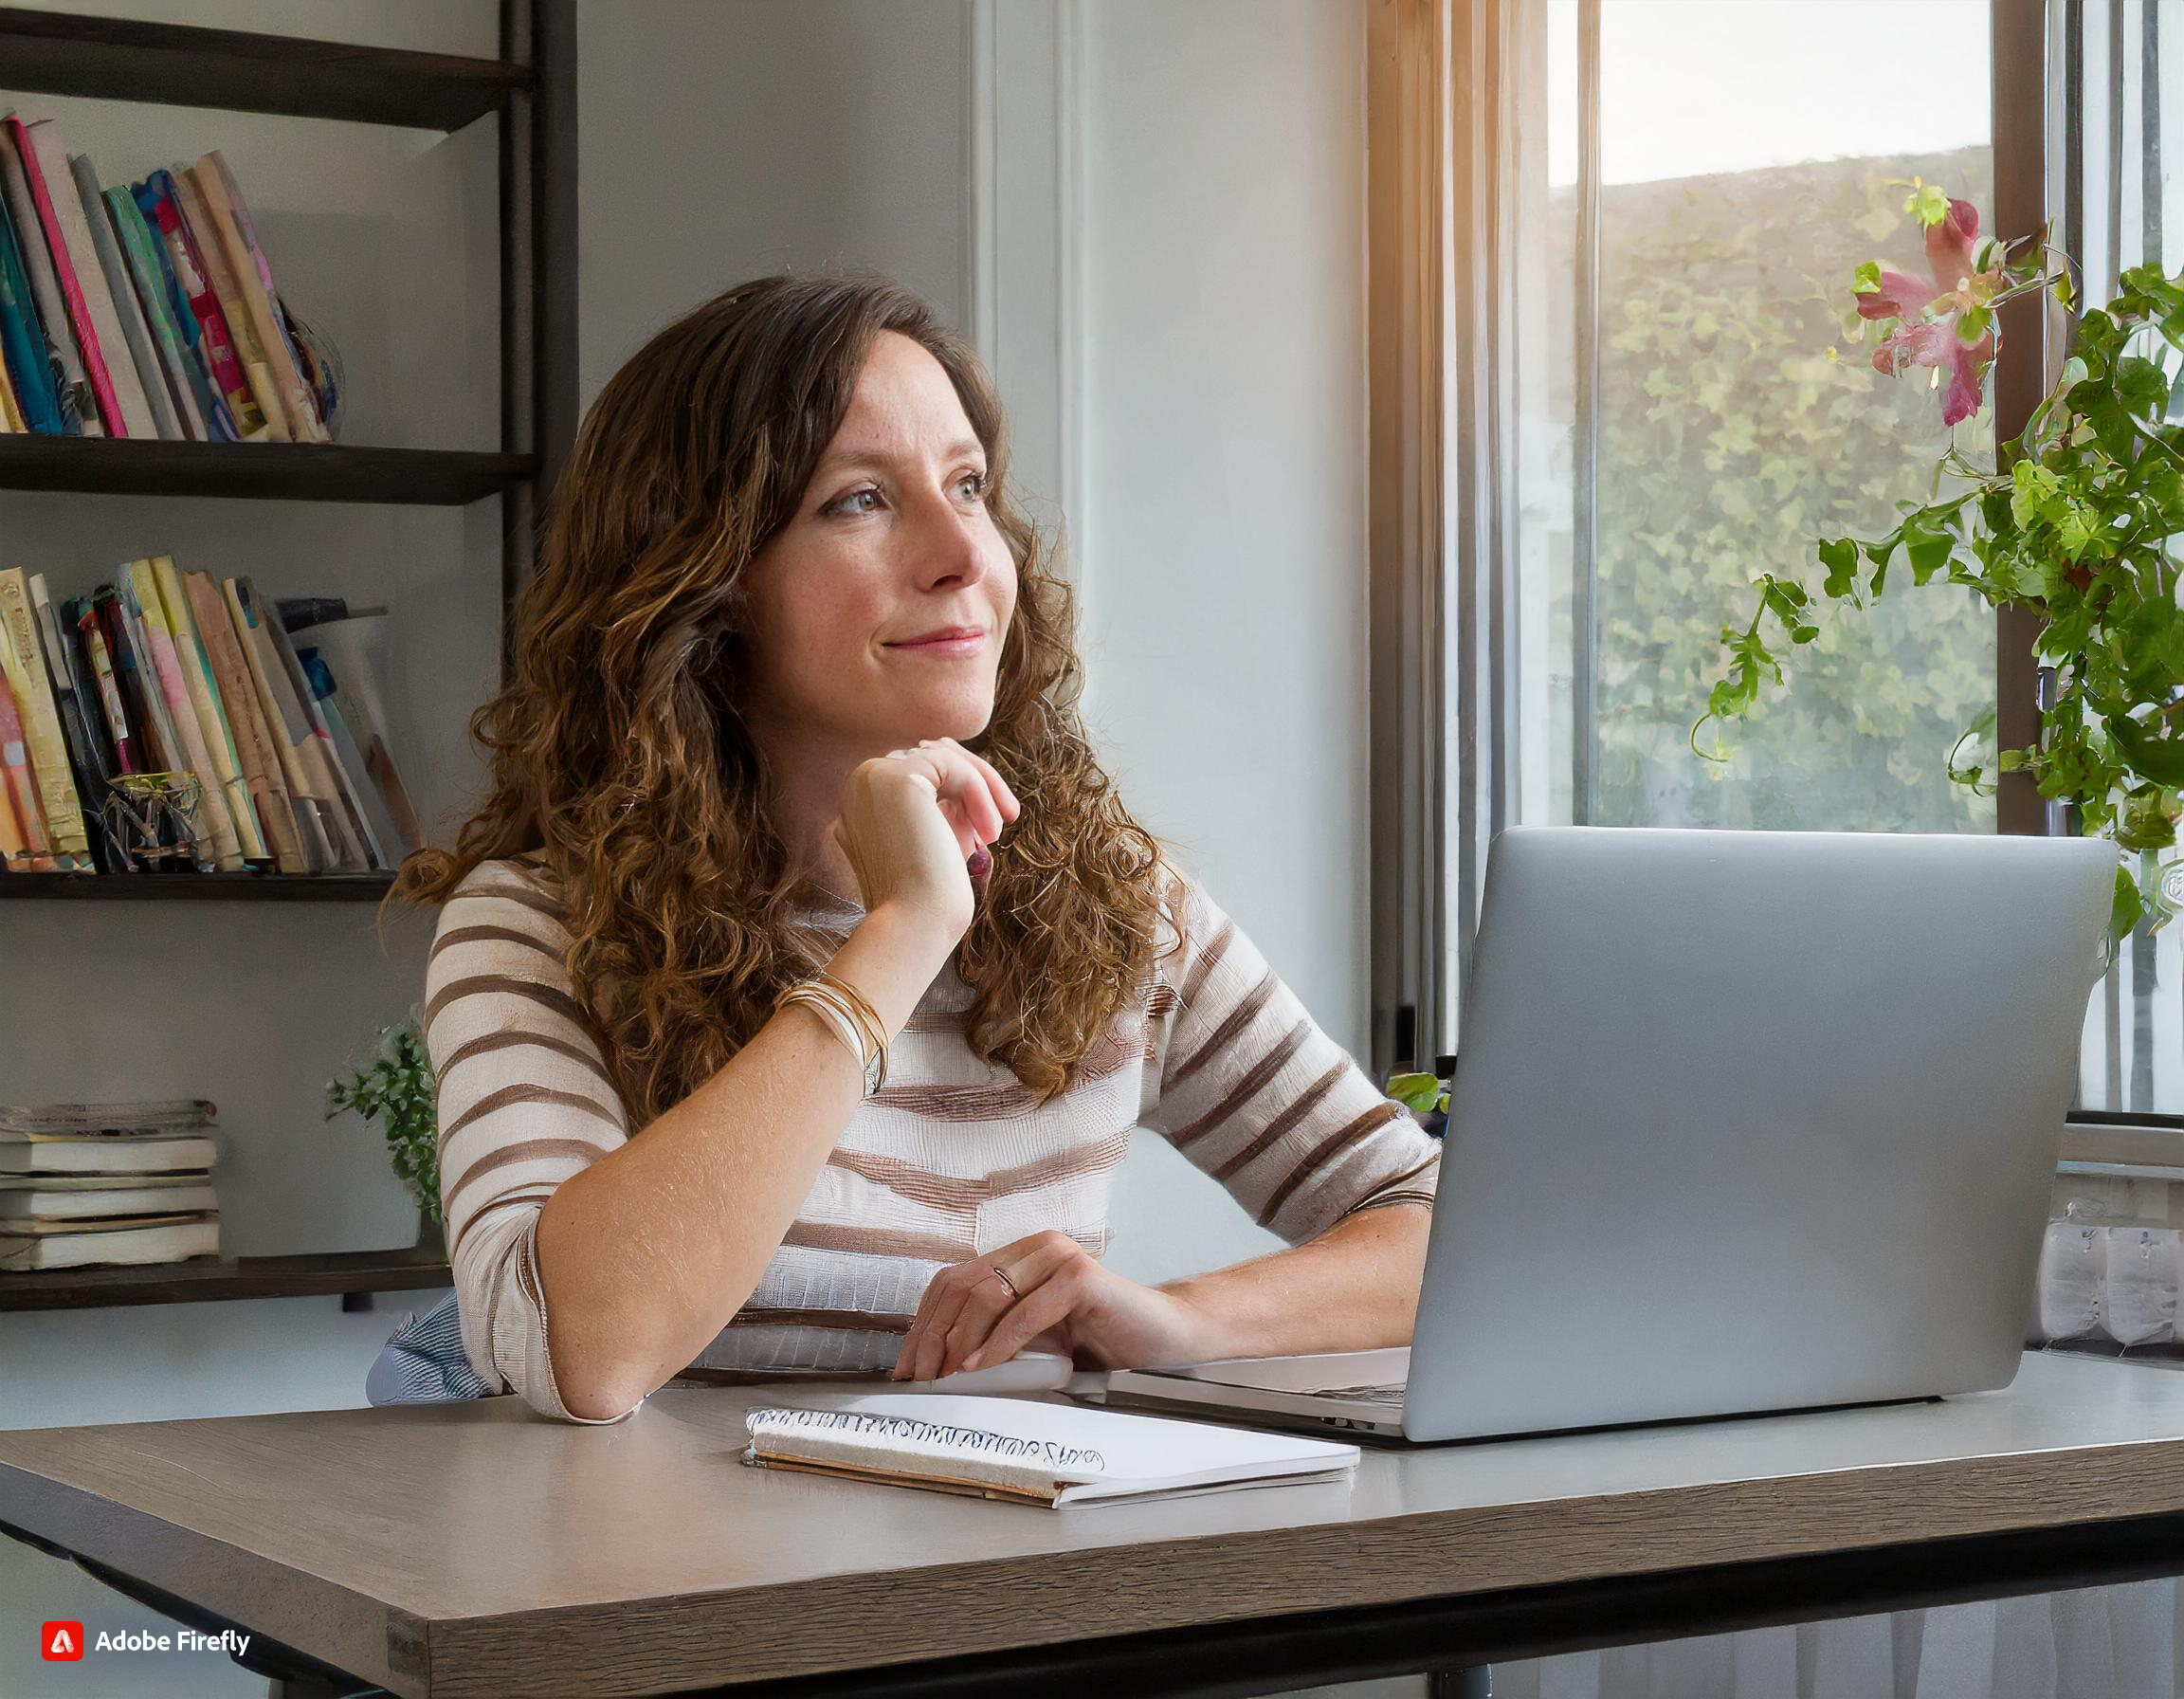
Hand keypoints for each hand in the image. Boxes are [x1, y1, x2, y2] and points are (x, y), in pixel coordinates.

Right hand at [828, 737, 1019, 946]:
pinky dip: (979, 793)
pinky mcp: (895, 778)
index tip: (988, 827)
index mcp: (863, 800)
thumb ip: (948, 803)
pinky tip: (989, 832)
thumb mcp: (941, 837)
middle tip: (1009, 815)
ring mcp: (873, 777)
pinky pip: (952, 766)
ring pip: (944, 754)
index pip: (921, 769)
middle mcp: (860, 783)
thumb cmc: (930, 894)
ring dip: (983, 787)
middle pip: (932, 755)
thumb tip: (974, 778)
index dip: (961, 791)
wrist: (915, 924)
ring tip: (997, 829)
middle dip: (976, 783)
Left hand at [888, 1230, 1221, 1380]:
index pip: (952, 1282)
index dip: (922, 1323)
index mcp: (1020, 1255)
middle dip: (931, 1335)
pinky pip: (1025, 1313)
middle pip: (961, 1285)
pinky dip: (997, 1345)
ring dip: (958, 1340)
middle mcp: (1036, 1247)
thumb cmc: (1100, 1342)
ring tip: (945, 1376)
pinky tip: (978, 1367)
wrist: (1164, 1341)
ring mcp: (1059, 1256)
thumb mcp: (1036, 1336)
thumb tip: (935, 1364)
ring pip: (986, 1295)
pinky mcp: (1081, 1277)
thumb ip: (996, 1333)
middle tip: (917, 1377)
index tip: (907, 1367)